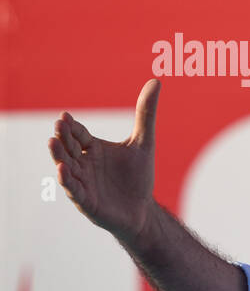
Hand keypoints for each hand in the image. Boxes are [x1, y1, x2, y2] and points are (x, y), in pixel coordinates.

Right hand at [48, 79, 160, 244]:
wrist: (142, 209)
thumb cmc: (138, 176)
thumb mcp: (143, 142)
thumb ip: (146, 113)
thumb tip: (156, 81)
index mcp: (92, 149)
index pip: (79, 134)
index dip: (72, 126)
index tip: (66, 116)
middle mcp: (83, 164)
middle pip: (69, 148)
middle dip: (63, 137)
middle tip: (59, 124)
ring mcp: (82, 182)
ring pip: (66, 167)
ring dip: (59, 155)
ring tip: (52, 142)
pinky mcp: (86, 201)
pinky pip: (74, 190)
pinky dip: (67, 180)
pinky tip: (62, 170)